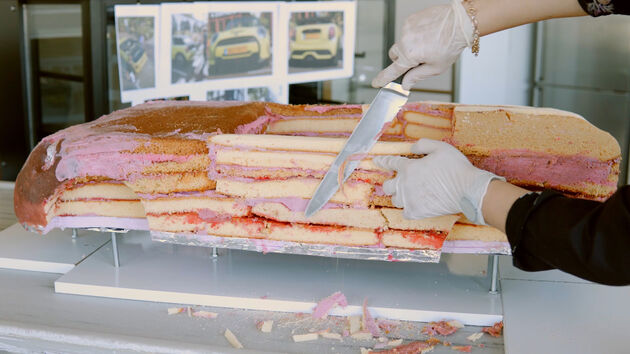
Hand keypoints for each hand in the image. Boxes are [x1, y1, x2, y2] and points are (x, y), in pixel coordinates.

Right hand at [371, 0, 472, 89]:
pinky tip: (427, 34)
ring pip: (401, 43)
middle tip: (416, 60)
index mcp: (410, 55)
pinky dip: (414, 35)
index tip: (376, 83)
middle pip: (394, 55)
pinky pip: (407, 31)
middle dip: (402, 60)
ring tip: (428, 44)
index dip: (383, 78)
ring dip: (410, 46)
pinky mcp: (410, 20)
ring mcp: (406, 28)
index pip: (392, 70)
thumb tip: (406, 84)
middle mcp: (405, 41)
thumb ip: (417, 76)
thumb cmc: (451, 44)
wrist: (460, 22)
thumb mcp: (436, 68)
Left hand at [373, 139, 503, 224]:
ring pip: (395, 200)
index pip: (390, 163)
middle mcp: (405, 184)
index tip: (376, 161)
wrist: (467, 190)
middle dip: (391, 183)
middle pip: (387, 186)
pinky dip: (409, 209)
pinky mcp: (417, 212)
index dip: (382, 161)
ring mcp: (410, 200)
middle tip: (401, 182)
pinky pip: (405, 213)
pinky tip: (415, 206)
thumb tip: (412, 148)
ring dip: (400, 196)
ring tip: (410, 194)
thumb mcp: (441, 147)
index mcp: (409, 168)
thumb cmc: (456, 167)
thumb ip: (423, 144)